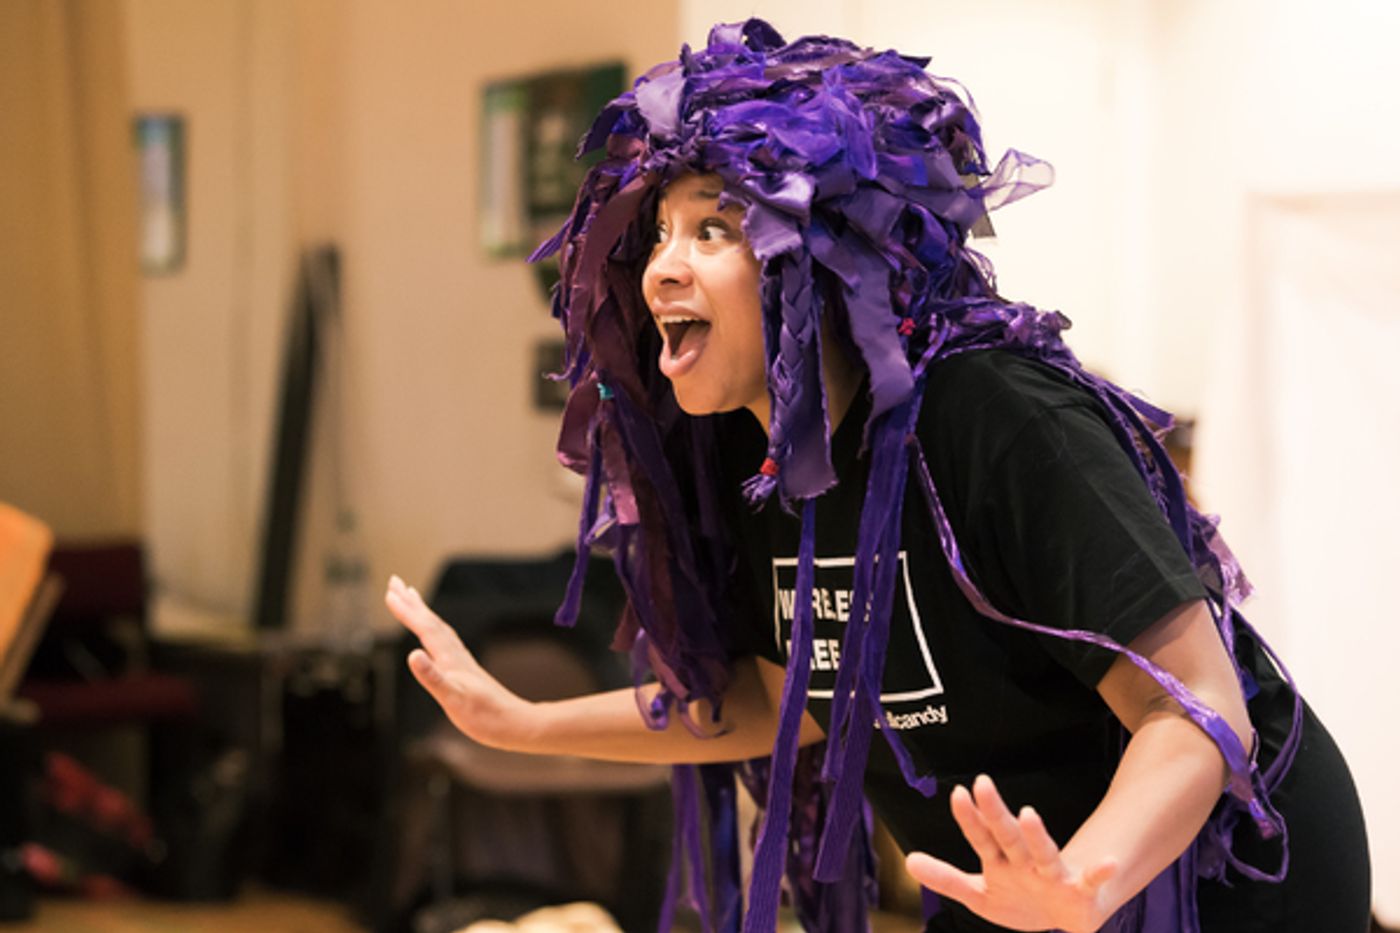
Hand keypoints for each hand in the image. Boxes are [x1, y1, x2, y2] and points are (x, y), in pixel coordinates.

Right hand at [385, 575, 532, 749]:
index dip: (407, 611)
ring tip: (412, 598)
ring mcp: (462, 661)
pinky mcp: (465, 670)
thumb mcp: (454, 701)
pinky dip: (435, 630)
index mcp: (450, 660)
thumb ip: (433, 678)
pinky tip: (433, 636)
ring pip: (438, 628)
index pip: (425, 629)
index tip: (390, 593)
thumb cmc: (486, 716)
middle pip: (431, 622)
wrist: (515, 724)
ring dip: (423, 612)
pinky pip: (445, 641)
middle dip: (411, 602)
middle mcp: (456, 655)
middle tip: (395, 581)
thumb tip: (412, 654)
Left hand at [904, 774, 1117, 932]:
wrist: (1062, 918)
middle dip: (994, 812)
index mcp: (1001, 860)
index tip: (957, 792)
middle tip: (981, 783)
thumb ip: (945, 878)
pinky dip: (1101, 872)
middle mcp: (1025, 861)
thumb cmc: (1019, 900)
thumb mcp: (979, 894)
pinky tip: (1109, 862)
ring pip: (1044, 852)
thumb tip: (908, 860)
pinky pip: (1092, 881)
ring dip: (1037, 835)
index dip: (968, 817)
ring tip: (1028, 813)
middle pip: (1007, 835)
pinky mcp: (1080, 891)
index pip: (981, 835)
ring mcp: (1053, 875)